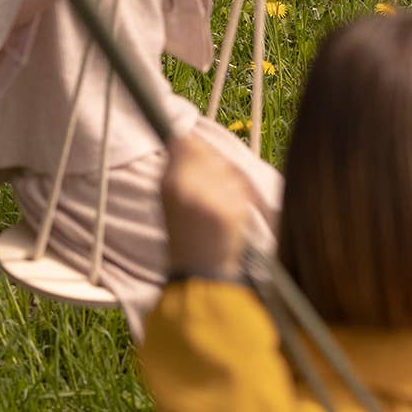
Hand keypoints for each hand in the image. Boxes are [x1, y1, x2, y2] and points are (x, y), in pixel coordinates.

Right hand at [161, 132, 252, 277]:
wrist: (199, 273)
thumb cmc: (185, 236)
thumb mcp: (170, 200)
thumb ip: (178, 168)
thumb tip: (188, 138)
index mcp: (169, 184)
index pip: (185, 143)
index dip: (193, 145)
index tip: (195, 150)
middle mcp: (188, 187)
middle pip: (210, 154)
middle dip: (214, 165)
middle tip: (210, 189)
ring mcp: (211, 198)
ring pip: (229, 170)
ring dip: (229, 183)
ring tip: (218, 207)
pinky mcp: (231, 211)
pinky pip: (242, 189)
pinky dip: (240, 200)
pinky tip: (228, 217)